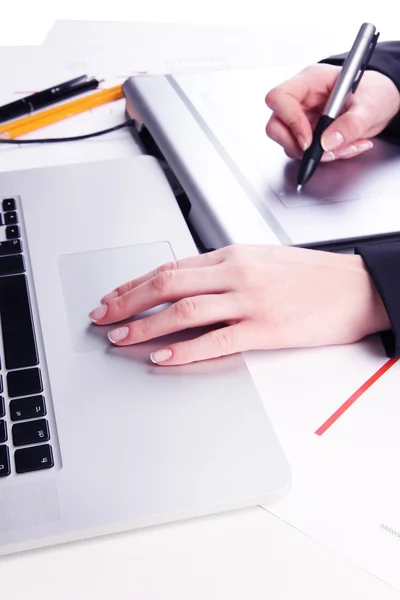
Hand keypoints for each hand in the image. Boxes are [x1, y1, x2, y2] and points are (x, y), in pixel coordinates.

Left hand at [88, 245, 389, 364]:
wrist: (357, 287)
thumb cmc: (312, 276)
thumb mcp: (262, 260)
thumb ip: (224, 270)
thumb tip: (188, 284)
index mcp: (233, 255)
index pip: (171, 267)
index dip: (136, 283)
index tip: (114, 296)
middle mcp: (236, 273)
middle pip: (168, 284)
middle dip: (128, 301)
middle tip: (102, 317)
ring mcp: (250, 300)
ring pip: (185, 310)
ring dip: (147, 324)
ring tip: (121, 338)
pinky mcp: (266, 328)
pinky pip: (217, 339)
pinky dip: (185, 349)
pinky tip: (164, 356)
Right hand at [265, 63, 399, 160]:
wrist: (381, 100)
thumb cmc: (374, 92)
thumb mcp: (369, 106)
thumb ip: (350, 124)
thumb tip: (327, 142)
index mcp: (310, 81)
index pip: (280, 98)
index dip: (290, 121)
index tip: (308, 140)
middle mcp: (300, 99)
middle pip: (276, 125)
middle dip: (298, 145)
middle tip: (322, 151)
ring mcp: (301, 117)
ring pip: (288, 143)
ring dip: (315, 154)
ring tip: (344, 147)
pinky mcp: (307, 133)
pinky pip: (304, 151)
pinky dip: (324, 156)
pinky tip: (344, 147)